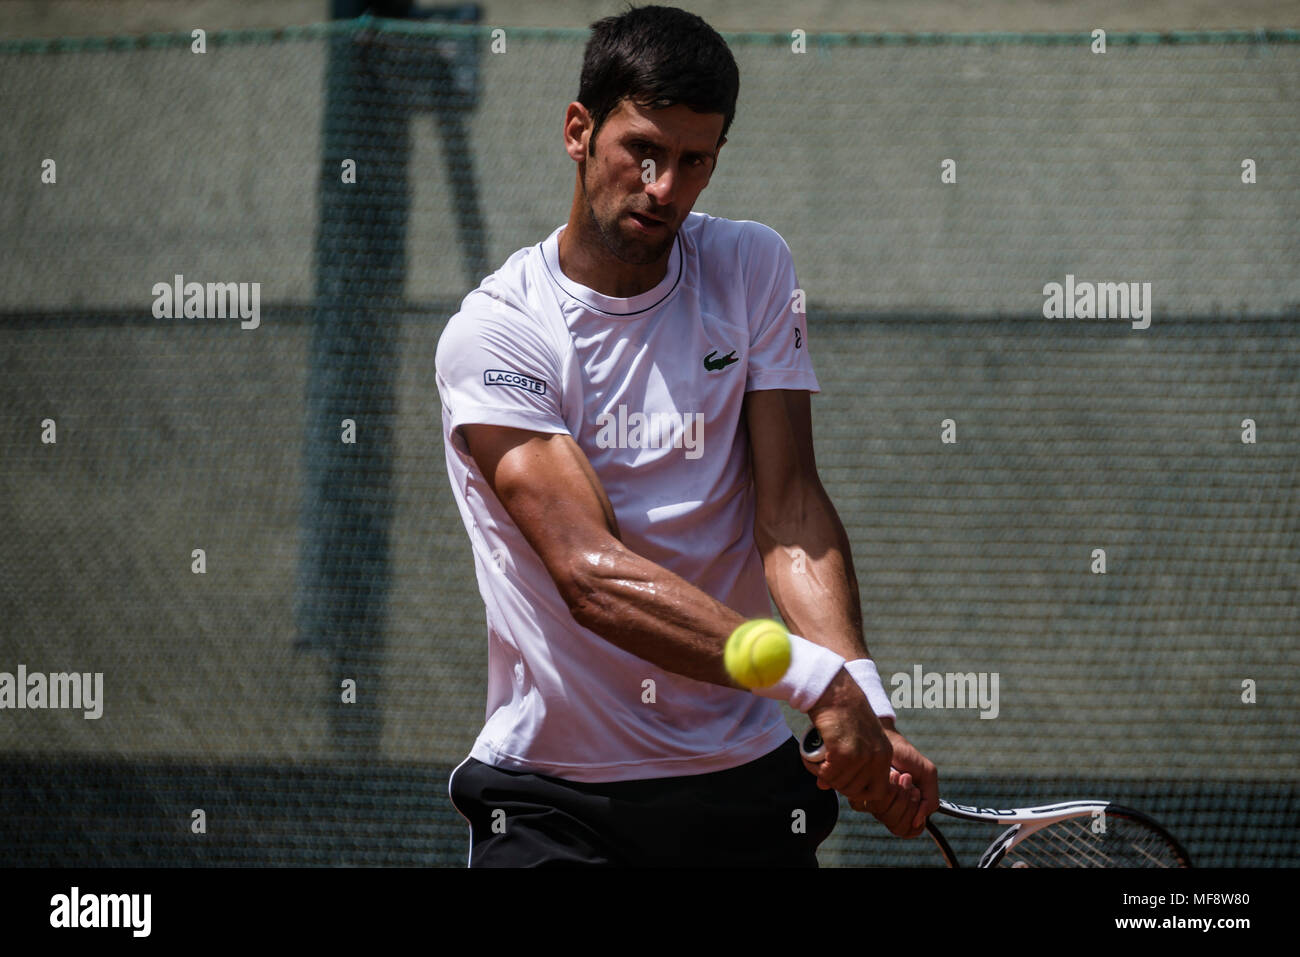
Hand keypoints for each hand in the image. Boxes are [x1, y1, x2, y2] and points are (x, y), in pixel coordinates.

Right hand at [804, 669, 894, 810]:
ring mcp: (862, 756)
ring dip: (822, 775)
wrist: (835, 690)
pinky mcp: (844, 753)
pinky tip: (809, 757)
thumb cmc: (843, 712)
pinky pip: (827, 774)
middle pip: (855, 790)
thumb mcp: (858, 738)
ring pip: (839, 783)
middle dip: (836, 783)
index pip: (878, 791)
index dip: (858, 790)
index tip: (842, 779)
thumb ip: (850, 762)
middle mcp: (877, 757)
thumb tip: (825, 785)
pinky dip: (814, 768)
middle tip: (823, 768)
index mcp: (886, 754)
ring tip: (814, 759)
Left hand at [874, 720, 939, 837]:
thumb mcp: (927, 776)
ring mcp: (873, 806)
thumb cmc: (907, 757)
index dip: (915, 816)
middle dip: (907, 801)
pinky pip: (874, 806)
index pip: (910, 831)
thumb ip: (930, 800)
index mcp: (904, 810)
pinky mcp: (859, 796)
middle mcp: (887, 811)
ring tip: (899, 775)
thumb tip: (919, 822)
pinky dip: (887, 789)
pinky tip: (888, 774)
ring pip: (886, 817)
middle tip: (907, 780)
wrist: (889, 738)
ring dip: (898, 793)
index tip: (917, 792)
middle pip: (898, 826)